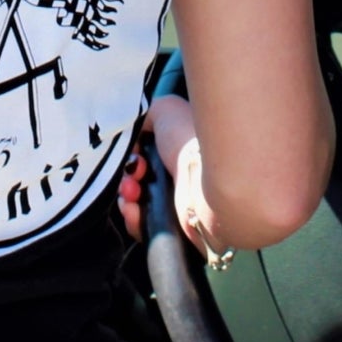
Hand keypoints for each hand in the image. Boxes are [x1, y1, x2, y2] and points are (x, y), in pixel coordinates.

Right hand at [116, 94, 215, 254]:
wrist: (214, 181)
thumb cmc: (191, 139)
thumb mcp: (166, 109)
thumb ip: (146, 118)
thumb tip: (136, 137)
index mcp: (181, 148)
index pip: (148, 152)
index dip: (134, 152)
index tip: (136, 152)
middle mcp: (182, 176)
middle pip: (139, 178)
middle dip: (128, 175)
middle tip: (135, 174)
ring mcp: (179, 205)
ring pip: (138, 203)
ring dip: (127, 196)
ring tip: (131, 193)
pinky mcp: (177, 232)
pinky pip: (145, 228)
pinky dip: (134, 219)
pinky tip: (133, 208)